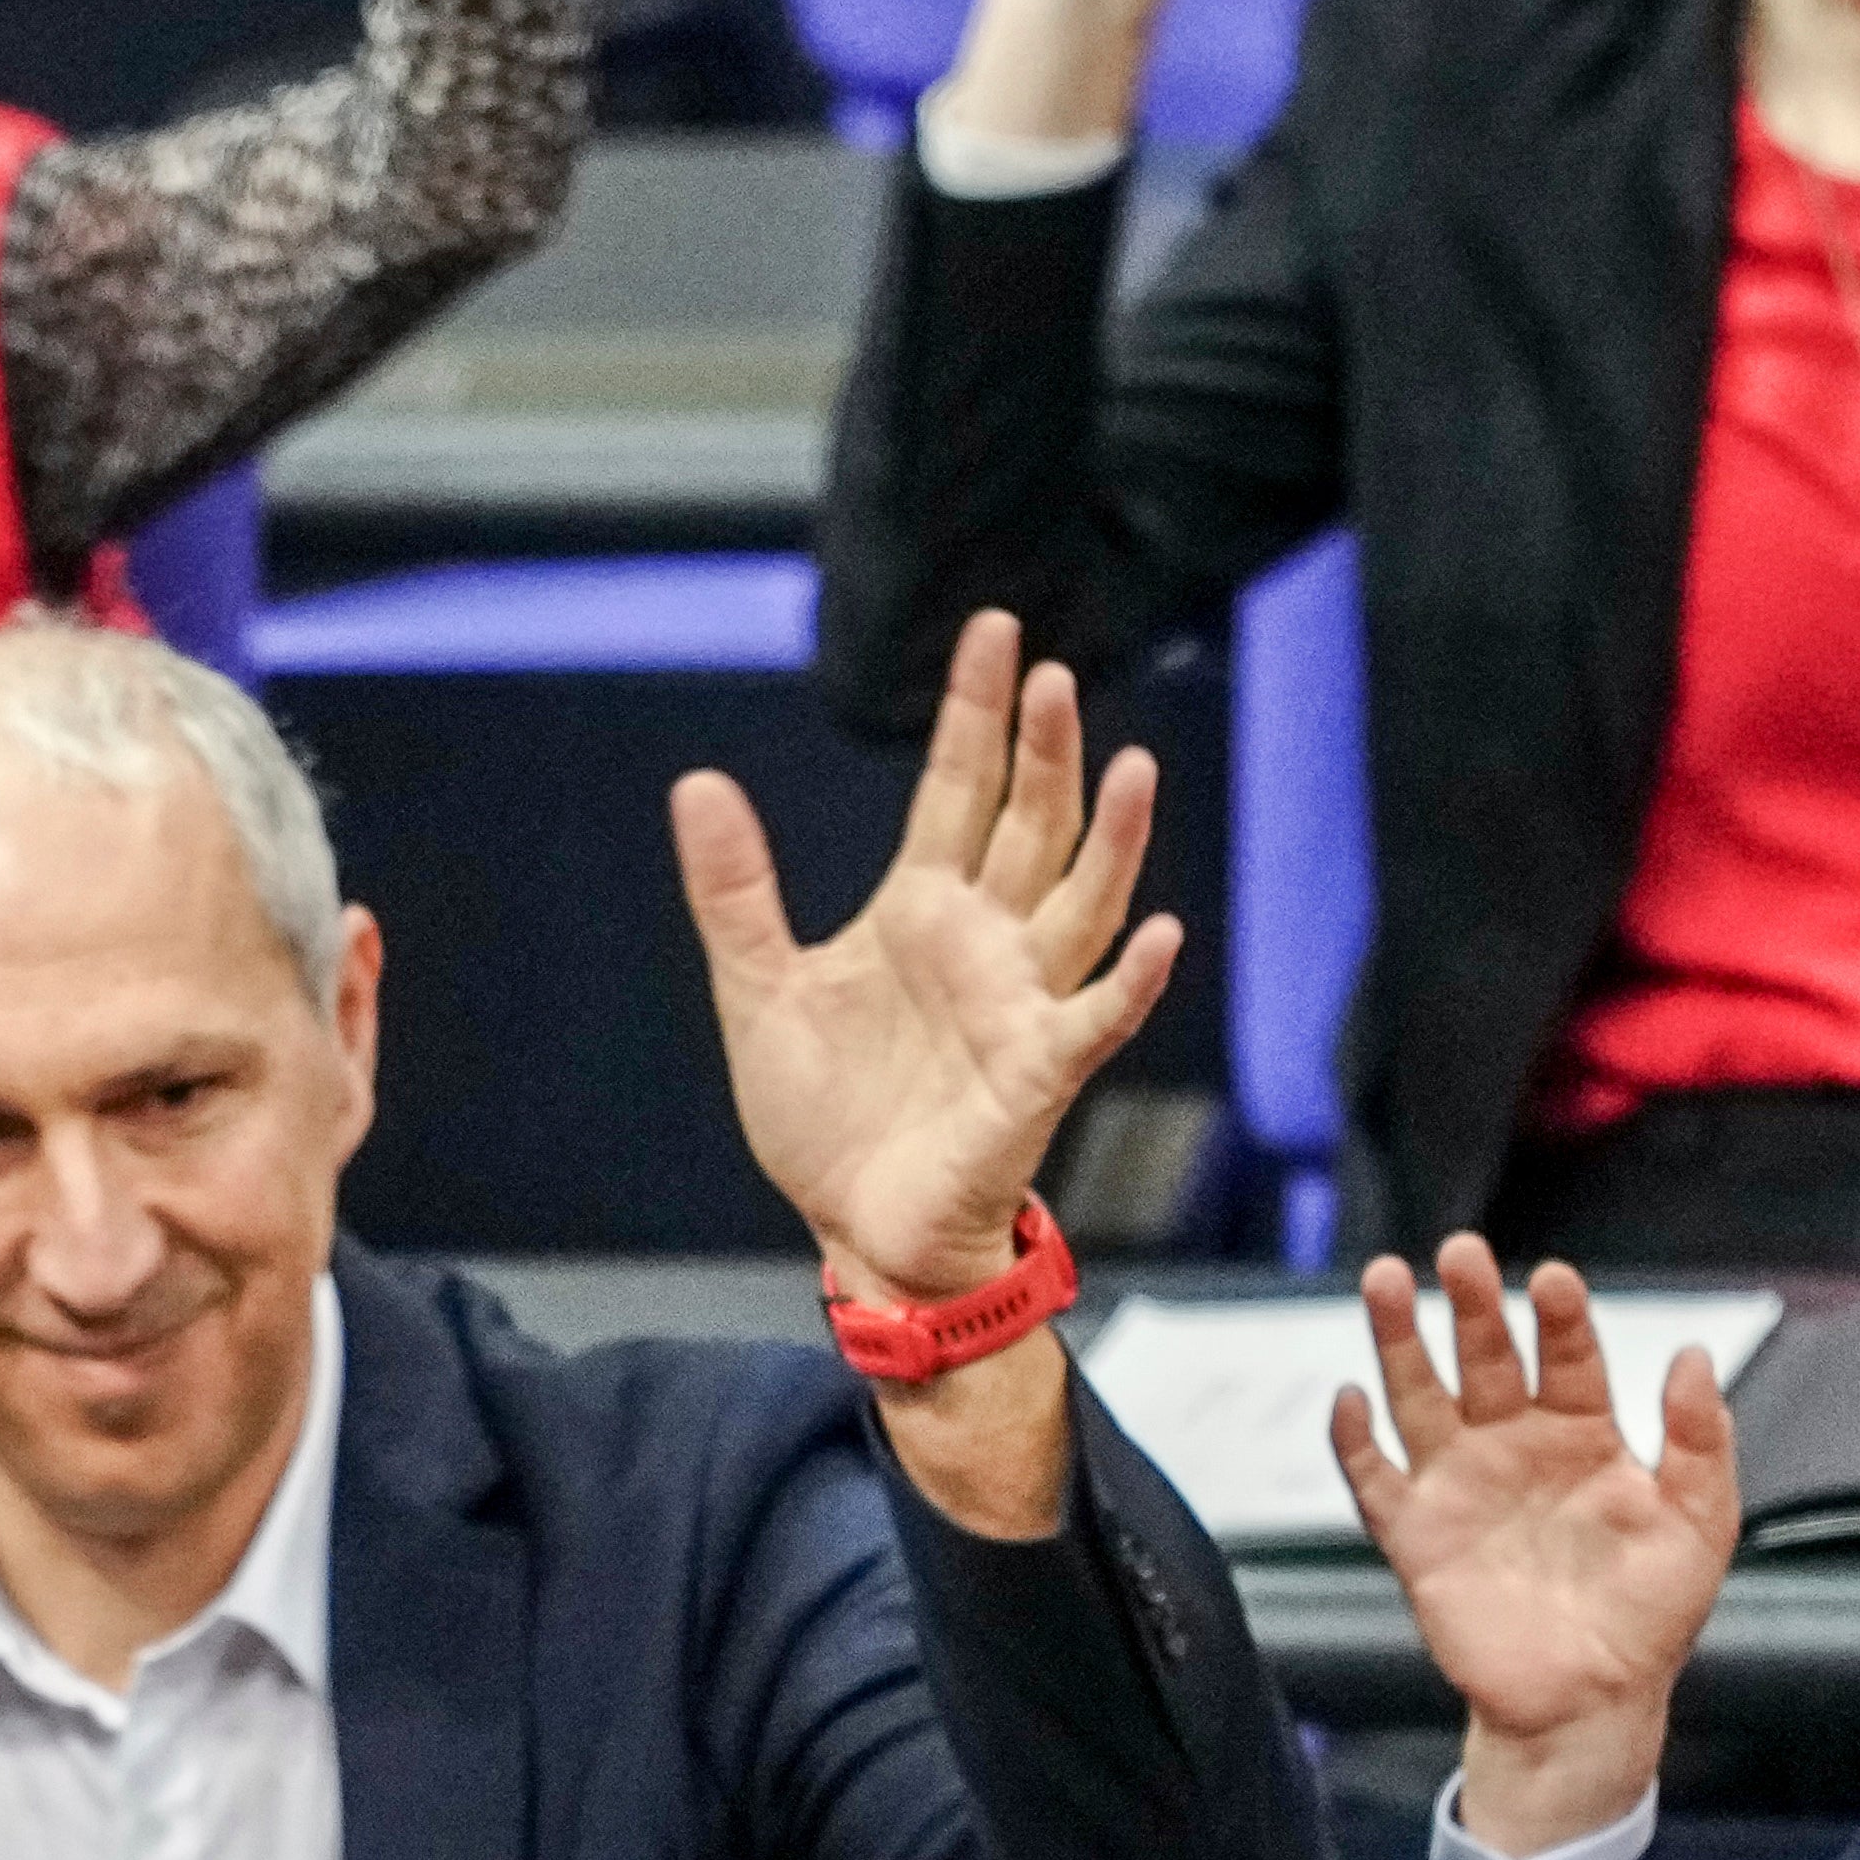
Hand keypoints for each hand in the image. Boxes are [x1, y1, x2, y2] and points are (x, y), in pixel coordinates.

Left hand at [680, 610, 1174, 1308]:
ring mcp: (1020, 1002)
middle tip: (1053, 675)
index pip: (959, 788)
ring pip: (1082, 903)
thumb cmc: (826, 1115)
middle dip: (1045, 752)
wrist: (856, 1227)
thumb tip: (697, 783)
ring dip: (1112, 841)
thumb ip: (735, 891)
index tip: (998, 632)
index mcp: (921, 909)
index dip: (977, 713)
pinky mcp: (1037, 1072)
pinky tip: (1163, 934)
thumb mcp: (760, 988)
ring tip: (1132, 765)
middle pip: (1030, 826)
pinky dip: (1132, 981)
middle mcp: (985, 941)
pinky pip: (1096, 1019)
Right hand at [1332, 1238, 1738, 1858]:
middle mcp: (1516, 1448)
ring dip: (1398, 1340)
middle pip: (1485, 1356)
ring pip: (1420, 1395)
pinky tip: (1349, 1400)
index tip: (1553, 1280)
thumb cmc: (1650, 1620)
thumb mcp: (1699, 1525)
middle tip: (1460, 1253)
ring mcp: (1461, 1487)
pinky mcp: (1417, 1538)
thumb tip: (1694, 1358)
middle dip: (1470, 1304)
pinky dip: (1355, 1442)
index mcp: (1585, 1437)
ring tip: (1384, 1279)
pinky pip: (1374, 1480)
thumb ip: (1700, 1441)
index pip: (1569, 1356)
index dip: (1559, 1317)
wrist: (1590, 1706)